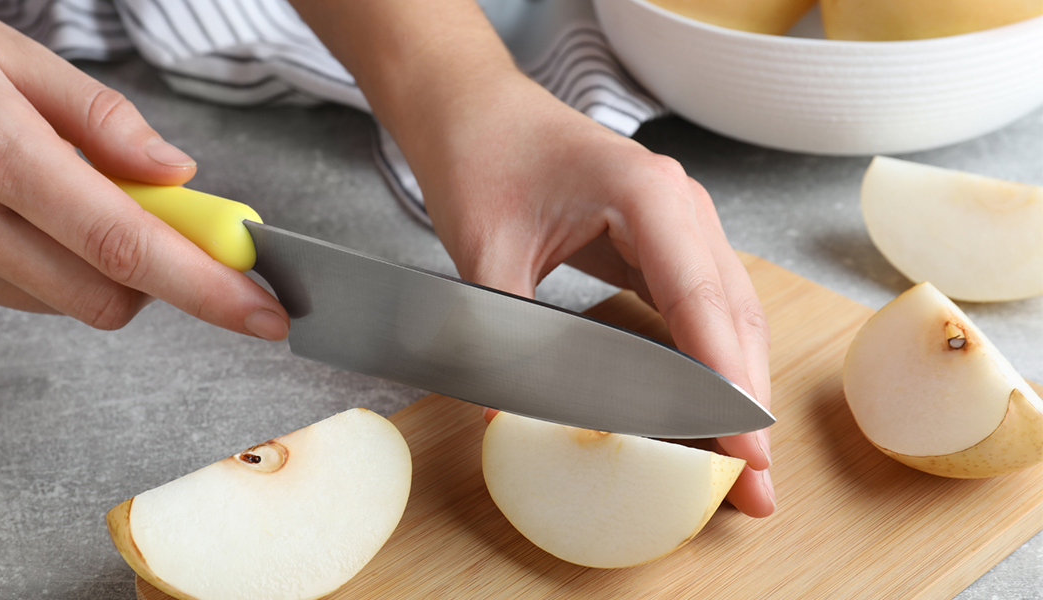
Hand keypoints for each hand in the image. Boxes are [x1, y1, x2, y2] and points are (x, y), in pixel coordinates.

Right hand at [0, 0, 287, 339]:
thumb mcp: (5, 52)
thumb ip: (100, 118)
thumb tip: (176, 176)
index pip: (128, 246)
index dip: (209, 289)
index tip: (265, 314)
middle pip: (105, 298)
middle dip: (150, 275)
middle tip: (147, 220)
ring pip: (59, 303)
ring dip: (86, 266)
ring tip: (47, 194)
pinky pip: (7, 297)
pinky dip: (32, 266)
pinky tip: (1, 214)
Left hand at [290, 0, 772, 515]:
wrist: (474, 111)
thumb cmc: (482, 158)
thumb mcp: (483, 251)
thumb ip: (500, 336)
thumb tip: (506, 423)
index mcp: (646, 194)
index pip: (703, 301)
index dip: (726, 383)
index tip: (744, 450)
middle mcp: (680, 205)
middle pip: (733, 315)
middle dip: (746, 402)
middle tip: (755, 483)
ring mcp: (679, 222)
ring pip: (729, 315)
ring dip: (738, 386)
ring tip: (740, 462)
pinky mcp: (664, 240)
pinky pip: (702, 307)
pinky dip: (711, 360)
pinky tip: (708, 409)